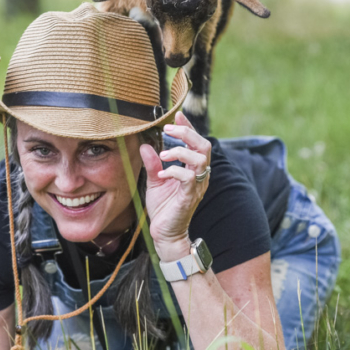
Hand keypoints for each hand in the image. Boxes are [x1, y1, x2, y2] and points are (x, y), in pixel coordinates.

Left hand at [139, 111, 211, 260]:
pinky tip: (162, 174)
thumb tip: (145, 145)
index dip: (188, 127)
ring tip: (163, 156)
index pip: (196, 142)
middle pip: (204, 145)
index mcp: (193, 169)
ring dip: (180, 152)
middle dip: (187, 133)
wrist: (165, 233)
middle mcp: (199, 175)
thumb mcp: (155, 181)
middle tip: (169, 130)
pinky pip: (188, 178)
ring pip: (201, 158)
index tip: (177, 116)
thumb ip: (152, 163)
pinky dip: (174, 171)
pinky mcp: (189, 197)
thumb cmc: (164, 208)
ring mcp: (197, 186)